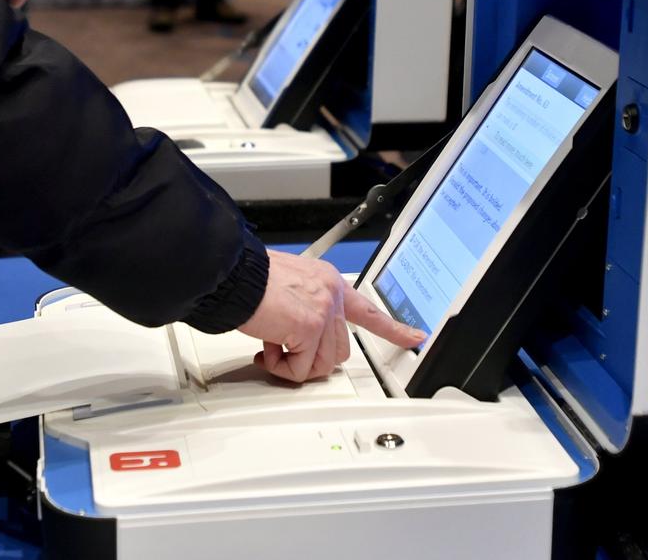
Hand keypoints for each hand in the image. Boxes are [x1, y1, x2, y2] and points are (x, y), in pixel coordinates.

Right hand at [237, 250, 426, 382]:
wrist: (233, 277)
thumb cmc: (249, 282)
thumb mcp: (288, 290)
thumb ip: (303, 310)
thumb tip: (298, 341)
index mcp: (328, 283)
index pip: (368, 309)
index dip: (393, 328)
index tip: (414, 336)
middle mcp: (331, 294)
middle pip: (339, 349)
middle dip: (311, 359)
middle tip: (284, 353)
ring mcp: (323, 312)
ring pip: (321, 363)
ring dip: (293, 365)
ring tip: (270, 349)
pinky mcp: (309, 329)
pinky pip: (300, 369)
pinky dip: (280, 368)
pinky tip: (265, 351)